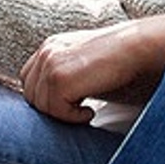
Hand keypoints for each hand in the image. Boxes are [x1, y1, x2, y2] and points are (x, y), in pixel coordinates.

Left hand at [19, 25, 135, 123]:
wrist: (136, 49)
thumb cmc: (116, 61)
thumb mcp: (81, 64)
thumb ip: (62, 74)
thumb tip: (48, 103)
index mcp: (51, 46)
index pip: (28, 80)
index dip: (44, 97)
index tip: (67, 104)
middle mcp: (47, 52)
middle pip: (30, 95)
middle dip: (51, 108)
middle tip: (77, 109)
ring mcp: (51, 63)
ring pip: (41, 106)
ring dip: (64, 113)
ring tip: (86, 108)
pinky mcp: (60, 78)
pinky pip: (55, 111)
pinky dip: (73, 117)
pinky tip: (91, 111)